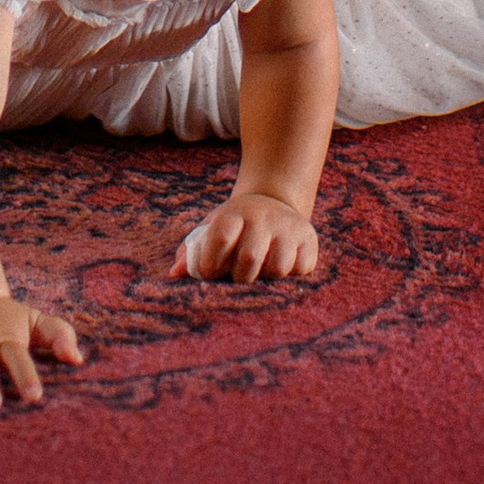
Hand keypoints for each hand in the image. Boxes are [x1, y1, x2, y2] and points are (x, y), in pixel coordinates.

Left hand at [179, 191, 319, 283]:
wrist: (274, 202)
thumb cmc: (235, 228)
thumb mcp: (212, 230)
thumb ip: (192, 252)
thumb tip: (174, 274)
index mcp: (234, 213)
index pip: (220, 237)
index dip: (211, 263)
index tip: (209, 275)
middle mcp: (263, 216)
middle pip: (249, 258)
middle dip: (239, 278)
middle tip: (236, 280)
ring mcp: (288, 227)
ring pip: (278, 269)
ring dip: (266, 281)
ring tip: (259, 276)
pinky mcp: (309, 239)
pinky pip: (300, 271)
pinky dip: (289, 279)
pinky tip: (280, 272)